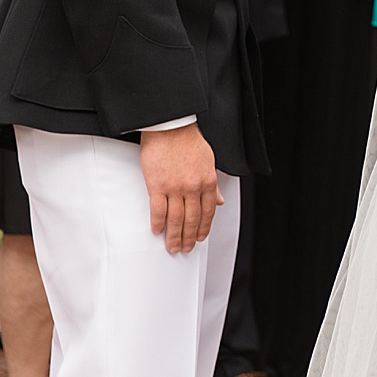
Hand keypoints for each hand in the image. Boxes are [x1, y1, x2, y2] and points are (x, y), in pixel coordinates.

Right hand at [140, 124, 222, 254]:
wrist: (171, 127)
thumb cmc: (188, 141)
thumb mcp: (209, 162)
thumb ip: (213, 184)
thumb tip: (220, 201)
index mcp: (207, 182)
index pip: (208, 212)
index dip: (204, 228)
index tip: (200, 238)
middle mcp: (193, 188)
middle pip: (192, 220)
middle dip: (189, 237)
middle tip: (186, 248)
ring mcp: (175, 188)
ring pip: (176, 219)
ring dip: (174, 236)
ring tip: (172, 246)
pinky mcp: (157, 185)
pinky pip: (158, 210)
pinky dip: (158, 223)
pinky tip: (158, 231)